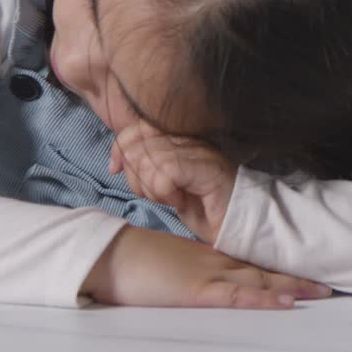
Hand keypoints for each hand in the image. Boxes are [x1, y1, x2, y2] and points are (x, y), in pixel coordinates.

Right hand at [82, 225, 330, 307]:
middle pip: (263, 270)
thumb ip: (187, 271)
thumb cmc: (132, 261)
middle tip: (327, 286)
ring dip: (291, 288)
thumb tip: (195, 281)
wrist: (108, 254)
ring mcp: (209, 274)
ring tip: (320, 293)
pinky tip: (287, 302)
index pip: (251, 262)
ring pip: (259, 282)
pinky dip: (265, 299)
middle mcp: (215, 262)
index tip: (302, 272)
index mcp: (208, 256)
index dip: (278, 269)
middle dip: (296, 278)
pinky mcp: (197, 291)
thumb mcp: (167, 265)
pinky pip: (238, 296)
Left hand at [109, 120, 237, 242]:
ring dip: (153, 190)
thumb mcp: (165, 187)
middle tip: (157, 195)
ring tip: (172, 199)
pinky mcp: (204, 164)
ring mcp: (197, 148)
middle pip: (136, 146)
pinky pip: (165, 174)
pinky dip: (166, 194)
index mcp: (177, 138)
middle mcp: (187, 137)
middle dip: (136, 178)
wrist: (236, 223)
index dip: (119, 148)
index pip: (134, 128)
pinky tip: (181, 201)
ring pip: (148, 162)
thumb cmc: (203, 208)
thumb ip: (146, 168)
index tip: (115, 170)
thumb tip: (118, 161)